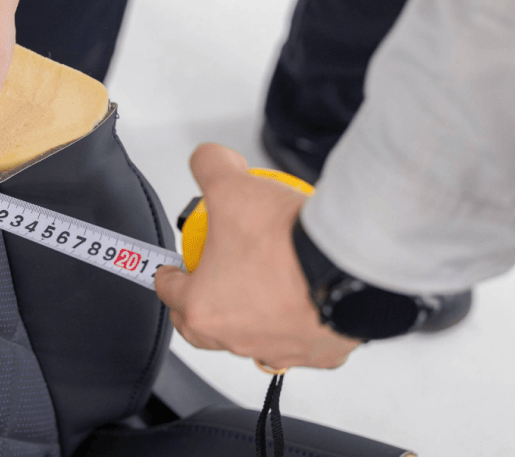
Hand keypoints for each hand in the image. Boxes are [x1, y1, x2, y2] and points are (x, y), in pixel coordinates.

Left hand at [155, 143, 360, 369]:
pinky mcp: (317, 354)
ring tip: (255, 288)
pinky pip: (298, 342)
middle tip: (205, 284)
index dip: (167, 275)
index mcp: (203, 309)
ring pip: (251, 339)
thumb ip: (209, 165)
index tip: (172, 269)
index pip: (169, 293)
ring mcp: (278, 351)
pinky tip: (299, 299)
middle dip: (197, 308)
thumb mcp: (229, 184)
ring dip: (247, 317)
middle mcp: (238, 340)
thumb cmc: (285, 239)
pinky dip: (295, 323)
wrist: (348, 262)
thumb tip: (210, 160)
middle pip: (203, 328)